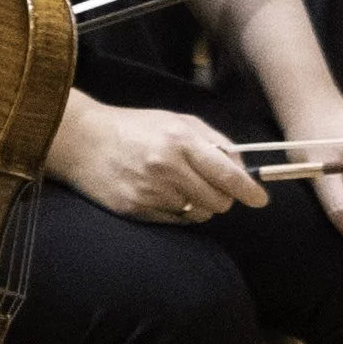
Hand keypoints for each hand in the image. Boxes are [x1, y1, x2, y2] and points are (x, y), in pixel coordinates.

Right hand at [47, 93, 273, 229]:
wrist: (82, 140)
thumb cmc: (136, 128)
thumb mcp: (179, 122)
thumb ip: (216, 143)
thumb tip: (244, 170)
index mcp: (181, 142)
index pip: (227, 175)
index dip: (248, 191)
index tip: (261, 200)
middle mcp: (166, 168)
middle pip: (218, 201)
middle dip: (223, 197)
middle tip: (213, 187)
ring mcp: (149, 192)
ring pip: (198, 214)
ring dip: (200, 205)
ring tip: (182, 186)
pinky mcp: (135, 209)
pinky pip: (175, 221)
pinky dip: (179, 212)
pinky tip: (164, 195)